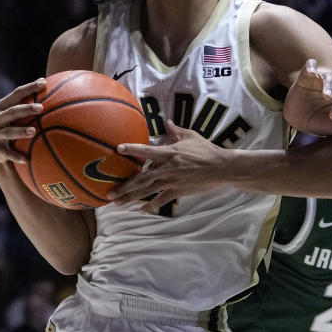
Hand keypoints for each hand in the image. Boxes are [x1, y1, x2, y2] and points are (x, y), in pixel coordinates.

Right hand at [0, 78, 45, 166]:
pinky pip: (7, 153)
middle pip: (12, 111)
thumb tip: (59, 92)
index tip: (44, 82)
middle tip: (41, 107)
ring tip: (34, 131)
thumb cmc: (11, 127)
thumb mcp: (17, 116)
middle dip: (26, 108)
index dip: (30, 88)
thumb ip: (31, 106)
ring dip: (21, 131)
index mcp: (3, 107)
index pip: (17, 94)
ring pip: (9, 132)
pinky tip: (26, 159)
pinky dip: (16, 155)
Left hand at [107, 120, 229, 210]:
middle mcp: (167, 168)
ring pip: (147, 191)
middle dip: (124, 187)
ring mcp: (171, 181)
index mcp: (169, 153)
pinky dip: (152, 206)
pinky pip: (161, 200)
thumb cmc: (207, 150)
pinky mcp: (178, 191)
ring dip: (131, 198)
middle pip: (141, 179)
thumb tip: (167, 122)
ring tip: (118, 203)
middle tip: (109, 193)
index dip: (132, 149)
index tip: (118, 149)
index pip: (146, 151)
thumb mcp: (191, 136)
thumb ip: (176, 131)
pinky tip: (143, 210)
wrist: (221, 168)